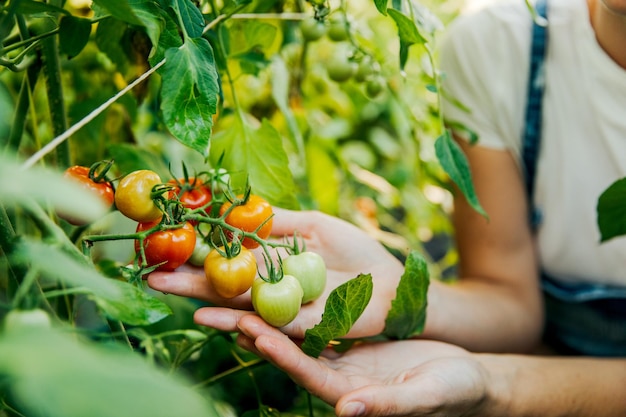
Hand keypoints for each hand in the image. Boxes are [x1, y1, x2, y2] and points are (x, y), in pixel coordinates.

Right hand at [148, 207, 404, 337]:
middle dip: (187, 279)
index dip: (198, 254)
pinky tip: (211, 312)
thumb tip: (237, 209)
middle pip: (223, 284)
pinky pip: (266, 322)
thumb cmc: (357, 252)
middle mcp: (270, 289)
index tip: (166, 245)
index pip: (228, 260)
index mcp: (272, 264)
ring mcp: (284, 309)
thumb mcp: (313, 225)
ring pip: (236, 305)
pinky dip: (238, 318)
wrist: (392, 282)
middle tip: (149, 273)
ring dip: (201, 299)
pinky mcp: (303, 326)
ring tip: (166, 289)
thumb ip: (277, 221)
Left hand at [235, 315, 490, 416]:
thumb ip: (386, 406)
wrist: (466, 381)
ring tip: (241, 293)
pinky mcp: (350, 344)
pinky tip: (281, 286)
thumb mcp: (424, 397)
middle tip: (226, 309)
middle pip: (291, 354)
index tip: (253, 333)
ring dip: (270, 316)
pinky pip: (317, 323)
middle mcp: (338, 380)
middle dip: (259, 332)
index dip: (280, 356)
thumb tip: (346, 412)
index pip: (306, 374)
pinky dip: (297, 307)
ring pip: (298, 336)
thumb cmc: (453, 393)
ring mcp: (342, 361)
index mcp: (350, 396)